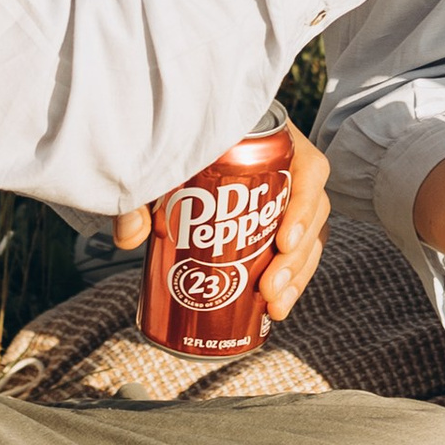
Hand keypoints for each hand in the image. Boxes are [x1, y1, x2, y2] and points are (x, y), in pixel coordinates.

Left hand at [114, 118, 329, 324]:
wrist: (174, 136)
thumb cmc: (174, 143)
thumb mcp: (159, 163)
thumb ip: (138, 192)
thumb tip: (130, 237)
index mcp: (274, 141)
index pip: (310, 170)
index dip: (304, 207)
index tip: (283, 241)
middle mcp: (289, 168)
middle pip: (313, 214)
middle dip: (296, 260)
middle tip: (269, 290)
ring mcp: (286, 197)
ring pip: (308, 239)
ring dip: (297, 276)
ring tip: (274, 307)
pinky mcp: (276, 222)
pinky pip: (297, 252)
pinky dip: (290, 280)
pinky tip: (274, 309)